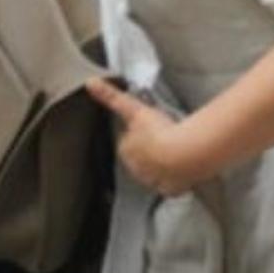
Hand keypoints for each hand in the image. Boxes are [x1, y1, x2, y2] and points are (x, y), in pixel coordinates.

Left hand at [86, 78, 195, 196]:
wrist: (183, 154)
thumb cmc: (159, 133)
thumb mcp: (134, 108)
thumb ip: (111, 97)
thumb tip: (90, 83)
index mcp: (126, 151)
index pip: (127, 142)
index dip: (138, 133)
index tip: (149, 127)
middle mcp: (137, 169)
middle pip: (140, 158)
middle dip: (149, 149)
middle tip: (164, 136)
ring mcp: (154, 180)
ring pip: (155, 172)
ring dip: (162, 164)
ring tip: (175, 150)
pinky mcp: (171, 189)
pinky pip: (171, 184)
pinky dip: (176, 178)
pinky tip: (183, 167)